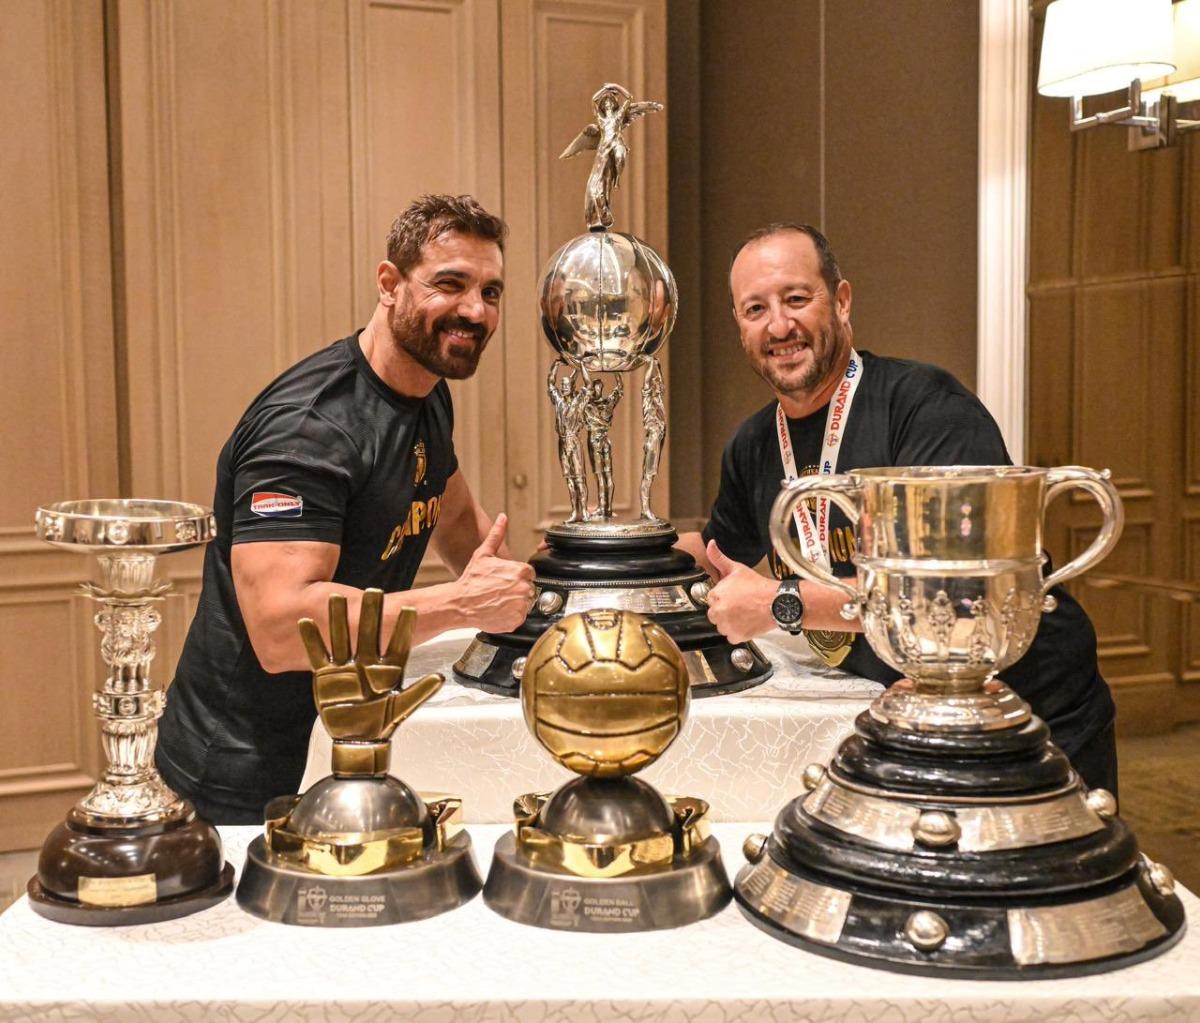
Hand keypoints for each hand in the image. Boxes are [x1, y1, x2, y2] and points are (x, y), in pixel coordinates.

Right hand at [298, 589, 442, 741]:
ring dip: (339, 617)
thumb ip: (420, 691)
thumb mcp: (404, 707)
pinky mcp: (327, 675)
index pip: (397, 643)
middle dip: (370, 612)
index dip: (403, 627)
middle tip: (373, 591)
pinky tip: (306, 621)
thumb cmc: (383, 722)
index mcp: (388, 668)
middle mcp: (367, 662)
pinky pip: (318, 654)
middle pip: (368, 632)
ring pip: (342, 636)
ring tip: (337, 596)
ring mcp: (346, 667)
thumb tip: (440, 677)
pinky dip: (312, 639)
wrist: (359, 739)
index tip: (409, 608)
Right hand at [455, 513, 535, 632]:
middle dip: (517, 589)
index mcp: (520, 571)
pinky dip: (512, 615)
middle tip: (500, 591)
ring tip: (498, 600)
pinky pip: (520, 617)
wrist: (460, 603)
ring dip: (515, 602)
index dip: (517, 576)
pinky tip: (499, 610)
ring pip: (525, 603)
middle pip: (529, 588)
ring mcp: (521, 606)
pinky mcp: (516, 620)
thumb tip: (502, 518)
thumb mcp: (483, 554)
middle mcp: (523, 588)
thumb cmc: (470, 580)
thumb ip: (497, 534)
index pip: (529, 573)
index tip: (506, 580)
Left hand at [705, 540, 777, 643]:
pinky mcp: (736, 636)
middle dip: (725, 610)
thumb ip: (719, 558)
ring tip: (744, 613)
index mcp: (716, 595)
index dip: (724, 597)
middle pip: (715, 614)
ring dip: (730, 622)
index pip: (712, 599)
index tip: (734, 596)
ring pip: (722, 626)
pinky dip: (738, 632)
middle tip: (740, 605)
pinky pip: (731, 637)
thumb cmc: (759, 586)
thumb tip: (711, 545)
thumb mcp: (737, 568)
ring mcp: (727, 626)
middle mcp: (718, 612)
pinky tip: (747, 622)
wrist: (777, 602)